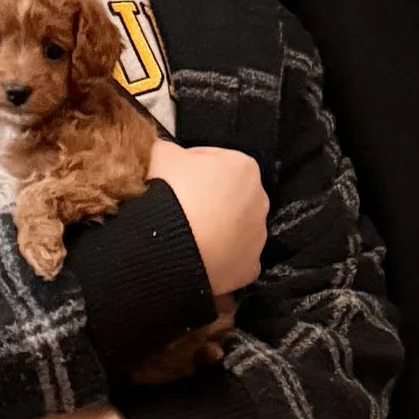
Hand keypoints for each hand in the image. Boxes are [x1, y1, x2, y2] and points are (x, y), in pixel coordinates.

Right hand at [150, 144, 266, 295]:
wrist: (166, 249)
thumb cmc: (167, 194)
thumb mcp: (159, 154)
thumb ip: (169, 149)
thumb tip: (169, 153)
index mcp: (243, 167)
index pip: (214, 161)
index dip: (189, 169)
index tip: (171, 180)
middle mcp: (259, 201)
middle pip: (229, 196)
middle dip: (206, 201)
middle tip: (176, 209)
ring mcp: (257, 238)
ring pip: (234, 229)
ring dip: (215, 231)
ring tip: (184, 237)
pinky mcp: (249, 269)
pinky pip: (234, 260)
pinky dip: (220, 259)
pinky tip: (198, 259)